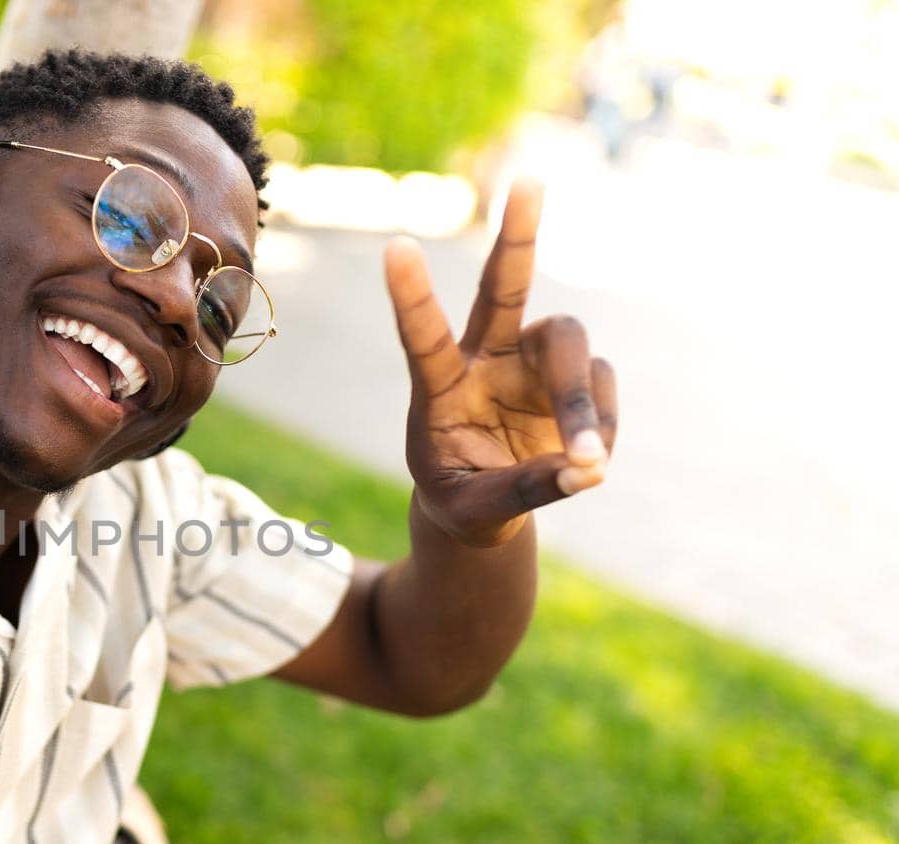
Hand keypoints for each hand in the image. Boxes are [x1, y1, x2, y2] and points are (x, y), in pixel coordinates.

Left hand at [385, 178, 617, 547]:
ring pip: (570, 345)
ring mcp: (533, 364)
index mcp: (439, 388)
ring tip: (588, 461)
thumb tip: (588, 470)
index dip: (411, 296)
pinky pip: (600, 390)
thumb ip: (523, 490)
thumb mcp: (475, 510)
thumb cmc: (461, 499)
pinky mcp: (572, 379)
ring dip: (581, 402)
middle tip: (528, 180)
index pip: (422, 339)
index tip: (396, 247)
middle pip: (504, 289)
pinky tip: (586, 464)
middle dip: (517, 237)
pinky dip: (599, 430)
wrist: (483, 505)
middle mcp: (486, 359)